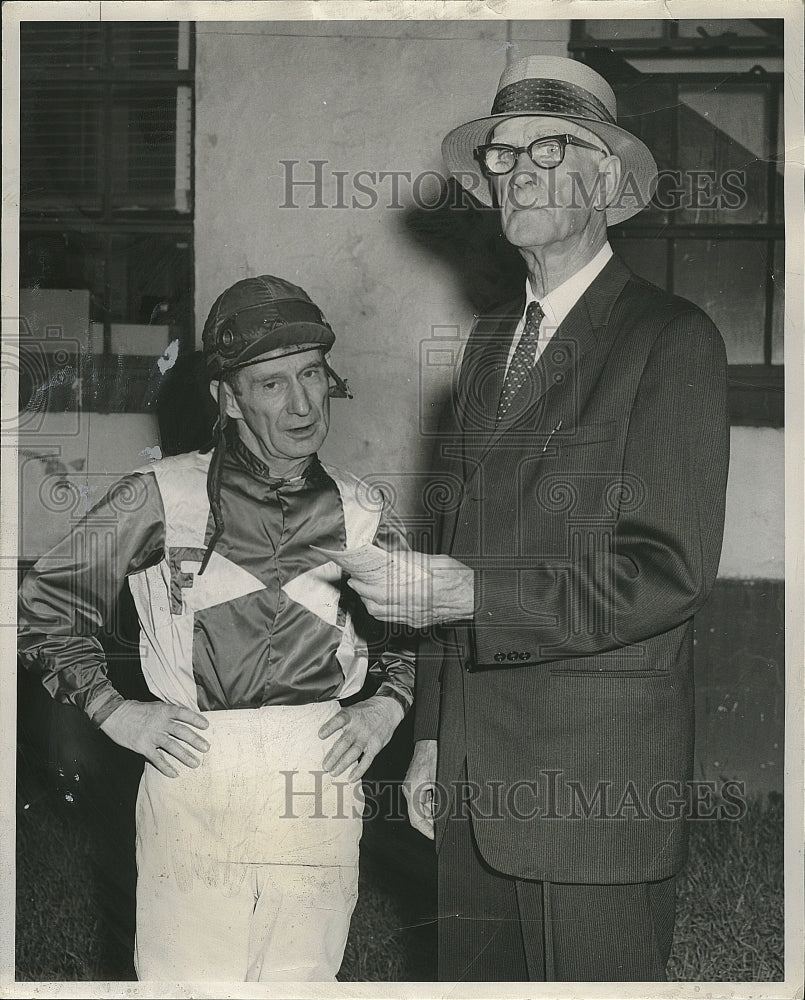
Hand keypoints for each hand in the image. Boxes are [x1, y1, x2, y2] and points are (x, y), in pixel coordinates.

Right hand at [100, 700, 209, 777]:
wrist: (114, 715)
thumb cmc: (137, 710)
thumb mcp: (156, 706)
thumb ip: (170, 712)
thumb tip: (187, 718)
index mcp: (164, 710)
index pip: (184, 714)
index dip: (196, 719)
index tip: (206, 726)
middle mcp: (159, 722)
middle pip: (181, 732)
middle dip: (195, 740)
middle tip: (206, 748)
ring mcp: (151, 735)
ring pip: (172, 747)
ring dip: (185, 756)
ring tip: (195, 763)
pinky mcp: (142, 747)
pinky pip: (157, 759)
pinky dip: (166, 767)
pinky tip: (174, 773)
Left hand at [318, 696, 404, 780]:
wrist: (388, 709)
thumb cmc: (366, 710)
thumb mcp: (352, 709)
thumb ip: (340, 720)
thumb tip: (321, 731)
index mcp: (351, 715)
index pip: (339, 720)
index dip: (330, 727)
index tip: (321, 735)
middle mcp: (358, 727)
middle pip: (344, 742)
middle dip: (333, 755)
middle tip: (325, 766)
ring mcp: (367, 737)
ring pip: (353, 753)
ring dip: (342, 764)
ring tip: (333, 772)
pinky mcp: (375, 746)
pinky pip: (367, 760)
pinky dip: (359, 770)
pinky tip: (351, 778)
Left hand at [347, 553, 473, 627]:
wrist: (476, 598)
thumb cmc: (462, 581)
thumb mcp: (437, 562)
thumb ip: (412, 560)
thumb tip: (393, 555)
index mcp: (417, 593)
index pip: (380, 595)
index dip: (363, 588)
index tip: (355, 580)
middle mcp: (414, 609)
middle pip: (376, 608)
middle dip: (363, 596)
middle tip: (358, 583)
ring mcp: (415, 618)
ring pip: (383, 616)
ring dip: (371, 604)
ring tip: (368, 591)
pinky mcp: (419, 622)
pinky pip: (394, 619)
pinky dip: (383, 610)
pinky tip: (384, 600)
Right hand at [403, 739, 437, 839]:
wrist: (431, 737)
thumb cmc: (435, 754)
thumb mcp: (442, 780)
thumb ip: (442, 800)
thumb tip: (444, 817)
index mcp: (413, 790)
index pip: (416, 819)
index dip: (427, 831)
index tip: (436, 837)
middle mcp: (410, 789)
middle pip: (420, 814)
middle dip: (432, 821)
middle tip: (446, 826)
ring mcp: (412, 785)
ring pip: (422, 806)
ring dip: (434, 812)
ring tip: (447, 814)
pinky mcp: (417, 781)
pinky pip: (424, 797)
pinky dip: (433, 802)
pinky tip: (443, 802)